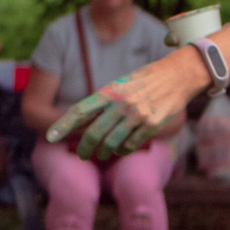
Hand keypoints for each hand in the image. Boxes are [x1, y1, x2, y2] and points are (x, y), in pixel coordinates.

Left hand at [45, 50, 203, 159]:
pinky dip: (123, 150)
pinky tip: (121, 149)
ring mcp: (137, 115)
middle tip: (80, 155)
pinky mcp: (152, 125)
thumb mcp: (121, 84)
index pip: (79, 110)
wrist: (180, 74)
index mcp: (110, 91)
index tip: (50, 136)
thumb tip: (81, 122)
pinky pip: (131, 145)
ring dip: (103, 152)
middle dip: (84, 148)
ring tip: (101, 154)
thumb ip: (103, 102)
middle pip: (93, 133)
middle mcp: (122, 104)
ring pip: (111, 143)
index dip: (62, 125)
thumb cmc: (145, 79)